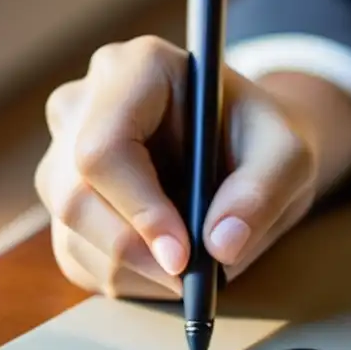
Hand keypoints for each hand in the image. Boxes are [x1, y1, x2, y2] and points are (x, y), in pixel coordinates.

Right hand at [34, 36, 323, 299]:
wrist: (245, 147)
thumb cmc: (263, 140)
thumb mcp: (288, 156)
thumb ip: (262, 193)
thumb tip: (221, 246)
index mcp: (136, 68)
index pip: (105, 148)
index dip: (139, 210)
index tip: (184, 256)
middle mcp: (84, 103)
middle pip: (75, 196)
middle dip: (133, 253)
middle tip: (189, 281)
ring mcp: (62, 151)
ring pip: (70, 233)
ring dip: (132, 272)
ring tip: (190, 270)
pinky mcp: (62, 197)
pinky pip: (74, 256)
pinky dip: (121, 279)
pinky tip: (164, 268)